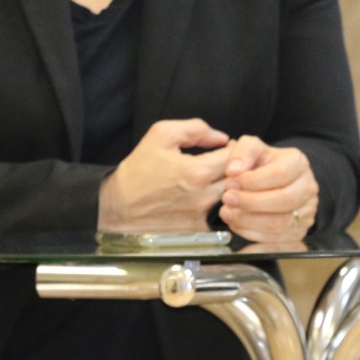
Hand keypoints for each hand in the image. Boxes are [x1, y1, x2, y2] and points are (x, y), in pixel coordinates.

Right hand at [98, 119, 231, 232]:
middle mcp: (204, 196)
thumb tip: (221, 137)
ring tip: (221, 179)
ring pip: (235, 198)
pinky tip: (212, 196)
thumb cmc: (139, 168)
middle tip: (228, 163)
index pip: (235, 156)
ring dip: (233, 187)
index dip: (235, 148)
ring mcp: (203, 216)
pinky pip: (225, 215)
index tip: (226, 147)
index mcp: (197, 171)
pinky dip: (225, 205)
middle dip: (239, 168)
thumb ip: (195, 129)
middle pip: (240, 179)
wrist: (119, 204)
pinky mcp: (200, 230)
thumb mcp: (161, 135)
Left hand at [217, 136, 318, 242]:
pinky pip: (279, 241)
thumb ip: (242, 153)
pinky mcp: (299, 232)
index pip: (280, 173)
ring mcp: (306, 212)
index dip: (253, 180)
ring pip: (281, 224)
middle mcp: (308, 187)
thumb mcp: (252, 149)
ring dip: (250, 221)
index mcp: (298, 163)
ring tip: (228, 214)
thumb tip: (233, 170)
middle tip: (227, 200)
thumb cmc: (262, 165)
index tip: (231, 182)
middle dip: (251, 203)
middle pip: (284, 200)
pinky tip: (237, 227)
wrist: (277, 182)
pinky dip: (255, 237)